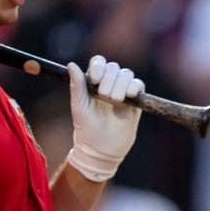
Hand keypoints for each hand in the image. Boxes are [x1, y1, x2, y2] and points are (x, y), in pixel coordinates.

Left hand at [66, 55, 145, 180]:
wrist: (102, 148)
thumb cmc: (86, 128)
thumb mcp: (79, 106)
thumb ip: (77, 85)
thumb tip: (71, 64)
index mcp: (94, 82)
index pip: (99, 62)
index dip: (98, 67)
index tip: (94, 79)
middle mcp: (109, 83)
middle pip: (113, 67)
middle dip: (109, 79)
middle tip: (104, 96)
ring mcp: (123, 91)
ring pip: (126, 74)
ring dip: (120, 84)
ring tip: (115, 100)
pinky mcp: (135, 100)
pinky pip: (138, 84)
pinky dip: (134, 87)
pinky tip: (129, 96)